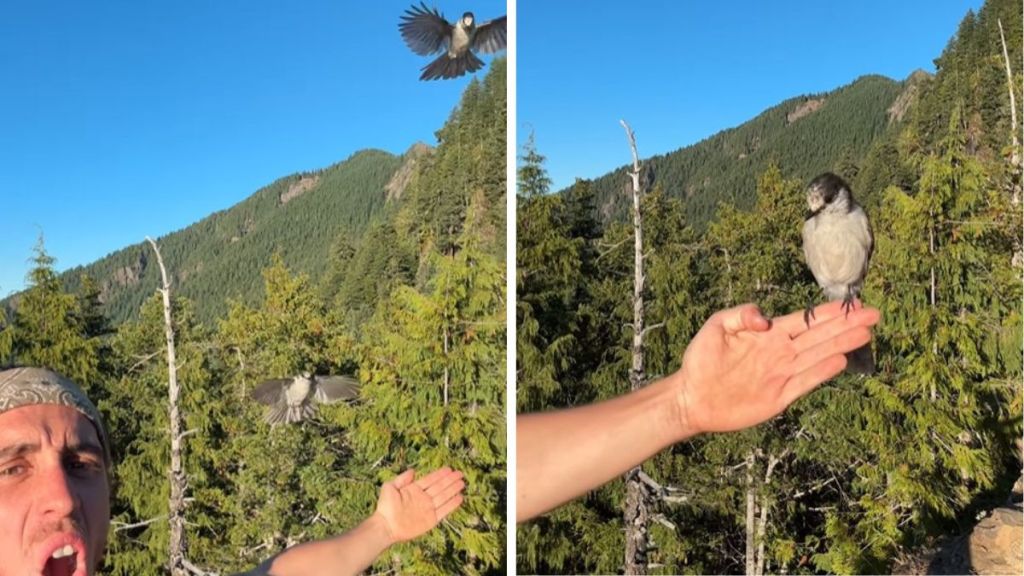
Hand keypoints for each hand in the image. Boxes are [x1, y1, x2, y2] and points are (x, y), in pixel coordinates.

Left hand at [373, 467, 465, 543]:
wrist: (386, 526)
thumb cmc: (385, 507)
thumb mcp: (390, 487)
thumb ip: (402, 479)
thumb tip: (413, 471)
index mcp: (414, 490)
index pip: (430, 480)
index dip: (440, 474)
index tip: (449, 469)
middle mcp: (423, 498)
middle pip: (440, 487)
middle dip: (450, 480)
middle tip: (460, 474)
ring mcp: (427, 509)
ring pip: (444, 497)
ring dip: (453, 490)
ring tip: (462, 483)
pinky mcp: (431, 520)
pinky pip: (444, 510)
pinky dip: (452, 504)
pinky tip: (460, 498)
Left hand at [674, 300, 879, 434]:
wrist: (691, 396)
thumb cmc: (702, 359)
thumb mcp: (716, 327)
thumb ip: (741, 316)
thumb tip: (766, 320)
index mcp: (769, 334)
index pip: (806, 320)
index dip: (829, 313)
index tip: (853, 304)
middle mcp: (780, 352)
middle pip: (819, 336)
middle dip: (846, 325)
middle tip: (874, 314)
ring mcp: (782, 374)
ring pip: (818, 356)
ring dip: (842, 344)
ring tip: (866, 333)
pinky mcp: (779, 396)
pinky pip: (805, 382)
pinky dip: (822, 372)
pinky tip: (840, 360)